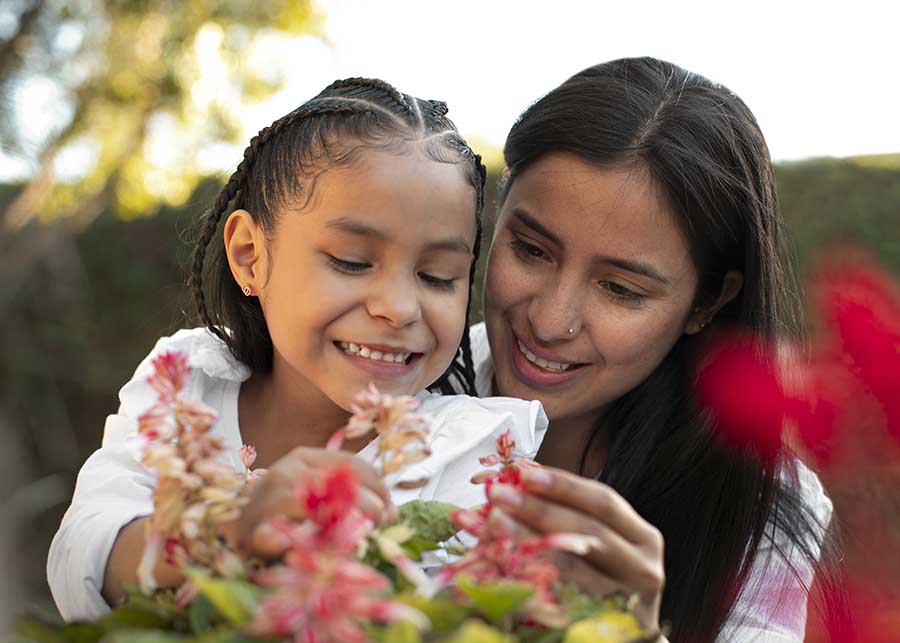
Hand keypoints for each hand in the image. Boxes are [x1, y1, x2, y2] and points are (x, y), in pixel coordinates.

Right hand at [232, 447, 394, 557]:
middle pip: (339, 483)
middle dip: (368, 506)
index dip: (377, 486)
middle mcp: (286, 471)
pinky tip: (306, 550)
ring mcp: (267, 498)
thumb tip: (391, 511)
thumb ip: (350, 497)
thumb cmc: (281, 512)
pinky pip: (277, 536)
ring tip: (358, 538)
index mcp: (304, 458)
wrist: (232, 527)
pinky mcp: (252, 530)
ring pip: (315, 506)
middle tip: (379, 524)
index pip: (351, 464)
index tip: (390, 508)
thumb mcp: (316, 495)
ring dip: (343, 525)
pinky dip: (296, 544)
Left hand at [486, 466, 664, 631]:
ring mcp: (624, 602)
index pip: (604, 502)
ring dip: (525, 540)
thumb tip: (524, 472)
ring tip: (491, 521)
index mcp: (643, 539)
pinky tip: (496, 563)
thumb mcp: (600, 542)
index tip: (525, 473)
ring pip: (571, 568)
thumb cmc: (605, 577)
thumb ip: (568, 510)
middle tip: (499, 495)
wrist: (621, 638)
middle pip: (588, 532)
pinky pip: (557, 600)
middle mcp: (642, 569)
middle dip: (539, 510)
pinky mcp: (602, 627)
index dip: (565, 485)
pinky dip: (522, 577)